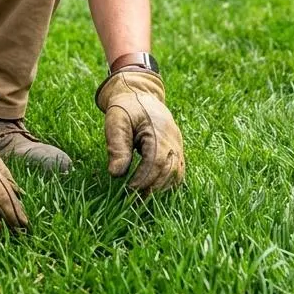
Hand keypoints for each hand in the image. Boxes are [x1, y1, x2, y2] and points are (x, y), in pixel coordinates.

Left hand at [95, 69, 184, 194]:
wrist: (139, 92)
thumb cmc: (125, 107)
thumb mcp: (115, 121)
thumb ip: (117, 146)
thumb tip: (116, 174)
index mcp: (159, 131)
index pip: (156, 163)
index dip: (144, 180)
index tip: (128, 191)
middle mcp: (173, 139)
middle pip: (169, 171)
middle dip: (152, 188)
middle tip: (133, 201)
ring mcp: (177, 144)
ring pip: (176, 174)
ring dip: (161, 188)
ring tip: (141, 198)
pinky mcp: (176, 149)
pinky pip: (177, 170)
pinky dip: (167, 182)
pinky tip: (152, 189)